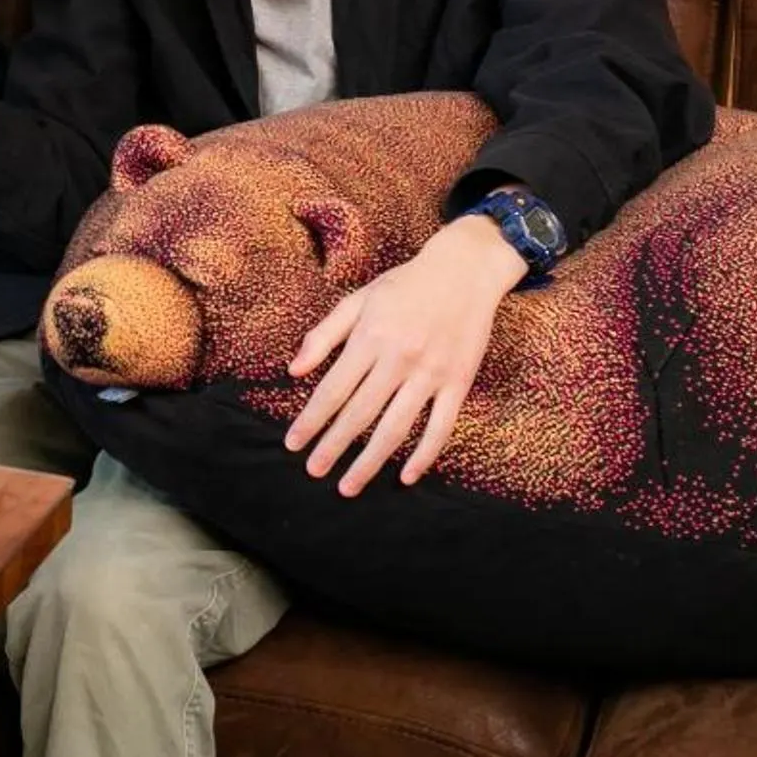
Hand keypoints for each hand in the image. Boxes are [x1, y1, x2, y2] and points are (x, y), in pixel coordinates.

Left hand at [284, 214, 527, 495]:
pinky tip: (405, 476)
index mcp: (369, 338)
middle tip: (313, 472)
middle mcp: (398, 359)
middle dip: (333, 447)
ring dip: (370, 461)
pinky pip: (440, 427)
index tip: (293, 444)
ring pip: (396, 428)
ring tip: (349, 485)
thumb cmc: (404, 285)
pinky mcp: (458, 382)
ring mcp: (431, 373)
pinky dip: (423, 455)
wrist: (464, 271)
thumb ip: (324, 335)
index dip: (311, 420)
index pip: (332, 390)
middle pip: (359, 414)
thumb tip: (293, 370)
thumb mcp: (358, 300)